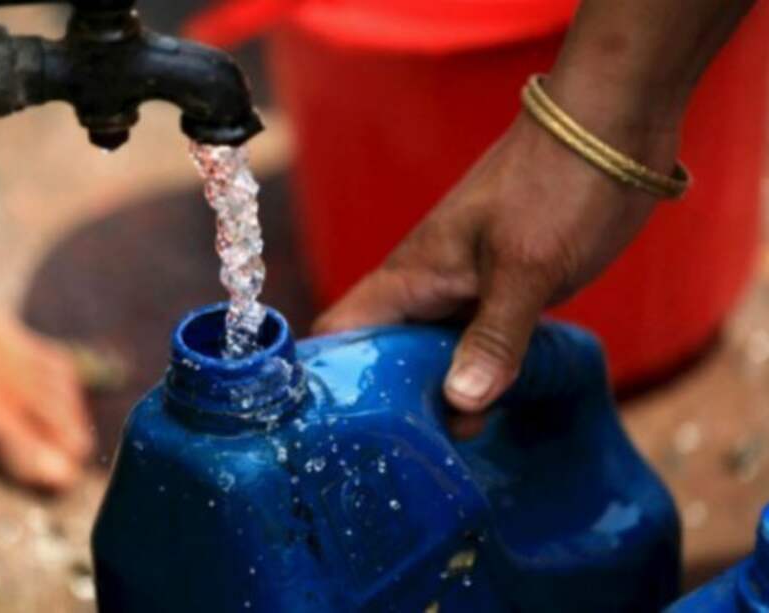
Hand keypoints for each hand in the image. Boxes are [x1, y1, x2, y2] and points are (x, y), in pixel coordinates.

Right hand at [314, 109, 677, 425]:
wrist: (609, 130)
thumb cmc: (557, 185)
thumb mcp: (526, 266)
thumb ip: (493, 336)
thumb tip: (460, 404)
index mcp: (411, 275)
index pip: (341, 330)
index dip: (332, 377)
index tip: (345, 429)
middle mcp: (426, 288)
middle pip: (385, 355)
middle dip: (395, 403)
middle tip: (420, 455)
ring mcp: (463, 290)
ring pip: (432, 353)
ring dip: (441, 393)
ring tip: (460, 442)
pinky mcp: (500, 293)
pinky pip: (472, 344)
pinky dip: (477, 375)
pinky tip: (494, 406)